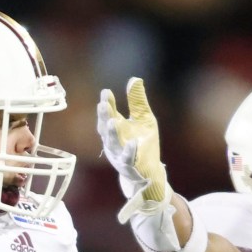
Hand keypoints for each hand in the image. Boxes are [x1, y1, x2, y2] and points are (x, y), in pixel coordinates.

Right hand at [97, 79, 169, 205]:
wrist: (148, 172)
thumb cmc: (143, 143)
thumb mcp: (144, 118)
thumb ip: (137, 101)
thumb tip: (134, 79)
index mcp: (116, 127)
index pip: (109, 113)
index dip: (107, 103)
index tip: (106, 92)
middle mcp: (113, 140)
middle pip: (106, 127)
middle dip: (104, 116)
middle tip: (103, 104)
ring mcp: (119, 154)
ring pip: (113, 143)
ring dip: (112, 133)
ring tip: (113, 121)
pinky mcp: (130, 166)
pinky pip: (128, 158)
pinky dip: (130, 151)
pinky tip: (133, 142)